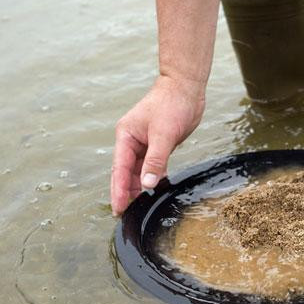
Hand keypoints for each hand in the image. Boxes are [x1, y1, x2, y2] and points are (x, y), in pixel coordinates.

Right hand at [111, 75, 205, 214]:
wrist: (186, 88)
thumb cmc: (172, 104)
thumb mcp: (164, 134)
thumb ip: (155, 160)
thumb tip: (146, 184)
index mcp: (126, 136)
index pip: (119, 169)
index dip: (118, 191)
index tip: (118, 209)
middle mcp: (131, 141)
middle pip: (126, 173)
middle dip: (126, 193)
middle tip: (126, 215)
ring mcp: (144, 143)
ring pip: (139, 171)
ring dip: (139, 188)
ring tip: (139, 208)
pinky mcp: (158, 145)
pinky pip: (152, 166)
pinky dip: (153, 178)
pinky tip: (155, 191)